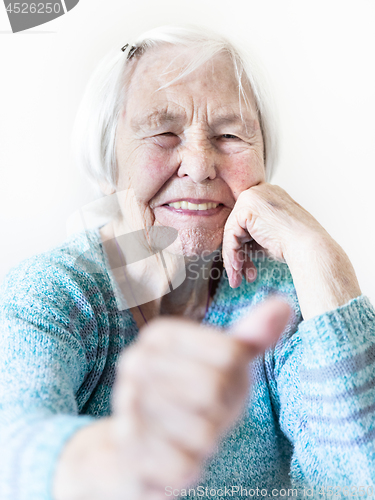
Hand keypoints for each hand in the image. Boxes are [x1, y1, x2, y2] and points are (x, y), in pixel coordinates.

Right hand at [108, 298, 290, 498]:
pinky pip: (185, 467)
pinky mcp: (127, 448)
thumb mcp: (220, 364)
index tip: (214, 386)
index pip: (232, 354)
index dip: (235, 381)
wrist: (135, 445)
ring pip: (203, 433)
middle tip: (200, 414)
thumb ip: (250, 337)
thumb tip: (284, 304)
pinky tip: (168, 456)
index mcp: (161, 334)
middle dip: (219, 413)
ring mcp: (127, 403)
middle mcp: (137, 361)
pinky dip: (187, 469)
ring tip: (183, 434)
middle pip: (215, 390)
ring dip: (203, 443)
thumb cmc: (187, 398)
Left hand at [222, 183, 327, 286]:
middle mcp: (259, 192)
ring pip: (232, 232)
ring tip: (237, 279)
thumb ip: (253, 234)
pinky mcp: (245, 208)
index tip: (242, 266)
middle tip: (238, 275)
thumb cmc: (296, 245)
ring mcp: (251, 197)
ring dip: (233, 258)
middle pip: (237, 227)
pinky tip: (237, 269)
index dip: (243, 245)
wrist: (309, 246)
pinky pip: (230, 235)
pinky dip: (231, 254)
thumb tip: (234, 246)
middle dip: (237, 254)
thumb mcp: (270, 236)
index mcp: (268, 195)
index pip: (246, 222)